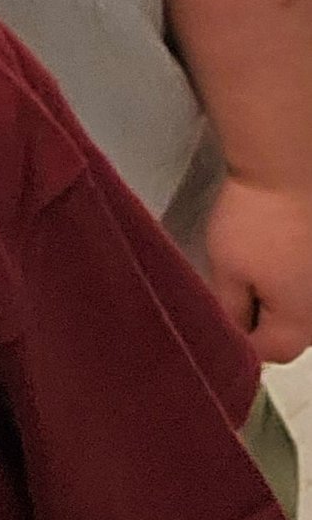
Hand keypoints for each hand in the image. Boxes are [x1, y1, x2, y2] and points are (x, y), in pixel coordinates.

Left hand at [198, 175, 311, 361]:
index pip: (268, 353)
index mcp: (302, 322)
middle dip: (258, 319)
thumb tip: (234, 337)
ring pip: (299, 306)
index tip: (216, 321)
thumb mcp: (227, 272)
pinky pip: (306, 282)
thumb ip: (231, 313)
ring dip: (274, 295)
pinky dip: (288, 275)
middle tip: (228, 292)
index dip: (238, 342)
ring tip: (249, 267)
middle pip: (289, 332)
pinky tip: (269, 252)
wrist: (288, 166)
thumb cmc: (256, 220)